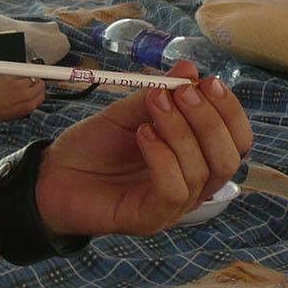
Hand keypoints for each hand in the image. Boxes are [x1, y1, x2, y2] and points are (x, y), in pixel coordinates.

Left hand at [33, 62, 250, 237]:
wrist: (51, 176)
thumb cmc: (93, 146)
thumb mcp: (126, 113)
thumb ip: (158, 95)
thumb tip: (190, 68)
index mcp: (195, 156)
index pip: (236, 140)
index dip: (229, 111)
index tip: (209, 82)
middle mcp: (193, 184)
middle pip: (229, 157)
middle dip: (209, 120)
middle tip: (180, 93)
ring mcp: (174, 205)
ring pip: (203, 172)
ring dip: (180, 131)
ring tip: (152, 107)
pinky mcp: (151, 219)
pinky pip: (174, 190)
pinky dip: (163, 157)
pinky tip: (143, 135)